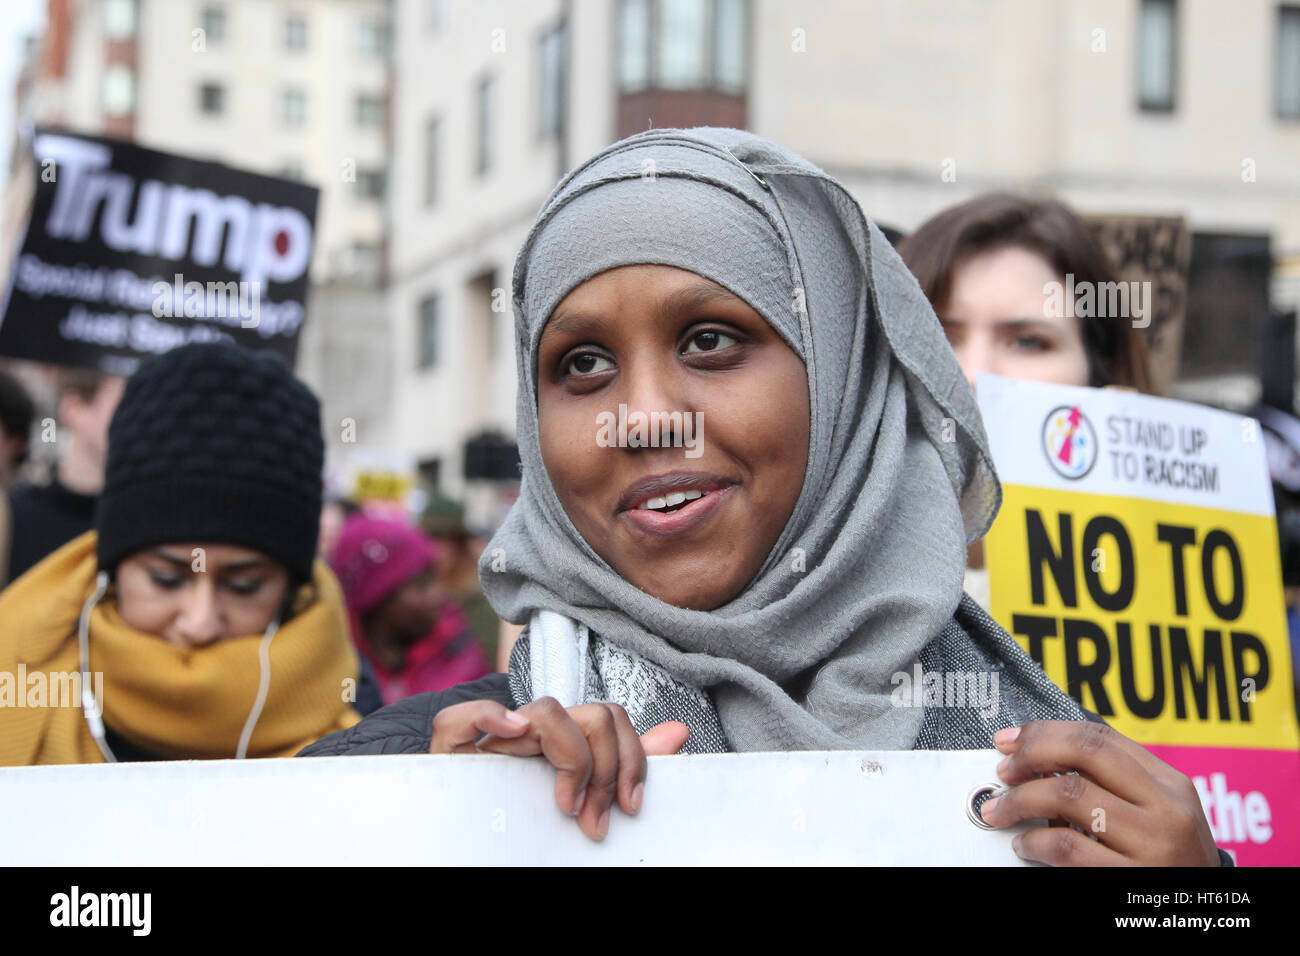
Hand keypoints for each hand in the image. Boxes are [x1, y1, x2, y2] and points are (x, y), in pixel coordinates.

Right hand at [428, 697, 689, 840]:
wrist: (471, 845)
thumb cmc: (532, 820)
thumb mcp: (587, 794)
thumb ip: (626, 765)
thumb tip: (678, 732)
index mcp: (562, 737)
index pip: (612, 717)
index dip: (631, 759)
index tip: (629, 808)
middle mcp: (531, 730)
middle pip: (592, 714)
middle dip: (605, 771)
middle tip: (595, 821)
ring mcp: (492, 739)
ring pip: (548, 711)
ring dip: (571, 760)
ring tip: (565, 807)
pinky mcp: (450, 755)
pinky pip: (460, 717)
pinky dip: (487, 717)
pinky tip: (511, 733)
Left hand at [978, 720, 1219, 865]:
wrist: (1202, 914)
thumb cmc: (1171, 860)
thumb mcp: (1158, 813)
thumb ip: (1113, 784)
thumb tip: (1040, 760)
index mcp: (1170, 783)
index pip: (1099, 737)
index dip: (1045, 733)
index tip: (1010, 741)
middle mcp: (1166, 808)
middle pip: (1084, 753)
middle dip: (1032, 754)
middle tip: (1004, 771)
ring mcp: (1153, 845)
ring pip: (1070, 796)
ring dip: (1021, 800)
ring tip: (1001, 810)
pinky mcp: (1132, 879)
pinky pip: (1069, 849)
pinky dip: (1035, 843)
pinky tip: (1025, 844)